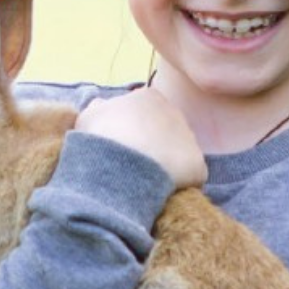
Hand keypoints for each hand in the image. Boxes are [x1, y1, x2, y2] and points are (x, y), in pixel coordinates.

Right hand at [76, 88, 206, 189]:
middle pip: (164, 131)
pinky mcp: (198, 165)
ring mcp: (190, 139)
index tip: (122, 144)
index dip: (133, 129)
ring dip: (165, 165)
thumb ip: (99, 108)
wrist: (121, 168)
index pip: (145, 110)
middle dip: (152, 146)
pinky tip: (159, 192)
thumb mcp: (89, 116)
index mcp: (149, 97)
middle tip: (132, 164)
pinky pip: (189, 177)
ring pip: (177, 154)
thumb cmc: (101, 139)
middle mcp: (175, 113)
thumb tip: (102, 105)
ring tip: (144, 179)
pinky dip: (177, 185)